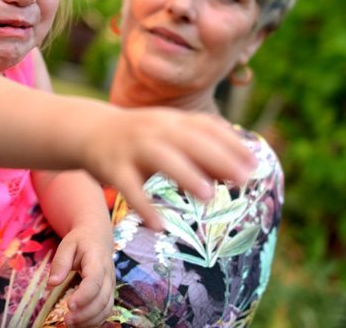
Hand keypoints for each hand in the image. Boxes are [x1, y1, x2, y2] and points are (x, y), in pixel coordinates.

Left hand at [47, 224, 114, 326]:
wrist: (97, 236)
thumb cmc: (80, 240)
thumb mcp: (67, 245)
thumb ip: (60, 263)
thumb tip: (52, 284)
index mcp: (97, 261)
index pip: (95, 281)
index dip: (84, 295)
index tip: (69, 305)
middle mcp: (108, 275)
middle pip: (102, 299)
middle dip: (86, 313)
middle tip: (67, 320)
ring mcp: (111, 285)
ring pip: (106, 308)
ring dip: (90, 320)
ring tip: (70, 324)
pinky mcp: (109, 292)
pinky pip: (106, 310)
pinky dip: (95, 320)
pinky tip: (80, 324)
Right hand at [83, 107, 256, 228]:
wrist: (90, 131)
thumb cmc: (141, 139)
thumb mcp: (170, 137)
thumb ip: (202, 151)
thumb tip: (242, 169)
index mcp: (172, 120)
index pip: (206, 126)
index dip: (232, 142)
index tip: (255, 162)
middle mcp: (154, 130)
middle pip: (189, 141)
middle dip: (218, 158)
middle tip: (244, 179)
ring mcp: (132, 147)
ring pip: (161, 158)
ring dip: (186, 175)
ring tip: (209, 195)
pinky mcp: (113, 167)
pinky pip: (129, 187)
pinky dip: (143, 206)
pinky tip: (158, 225)